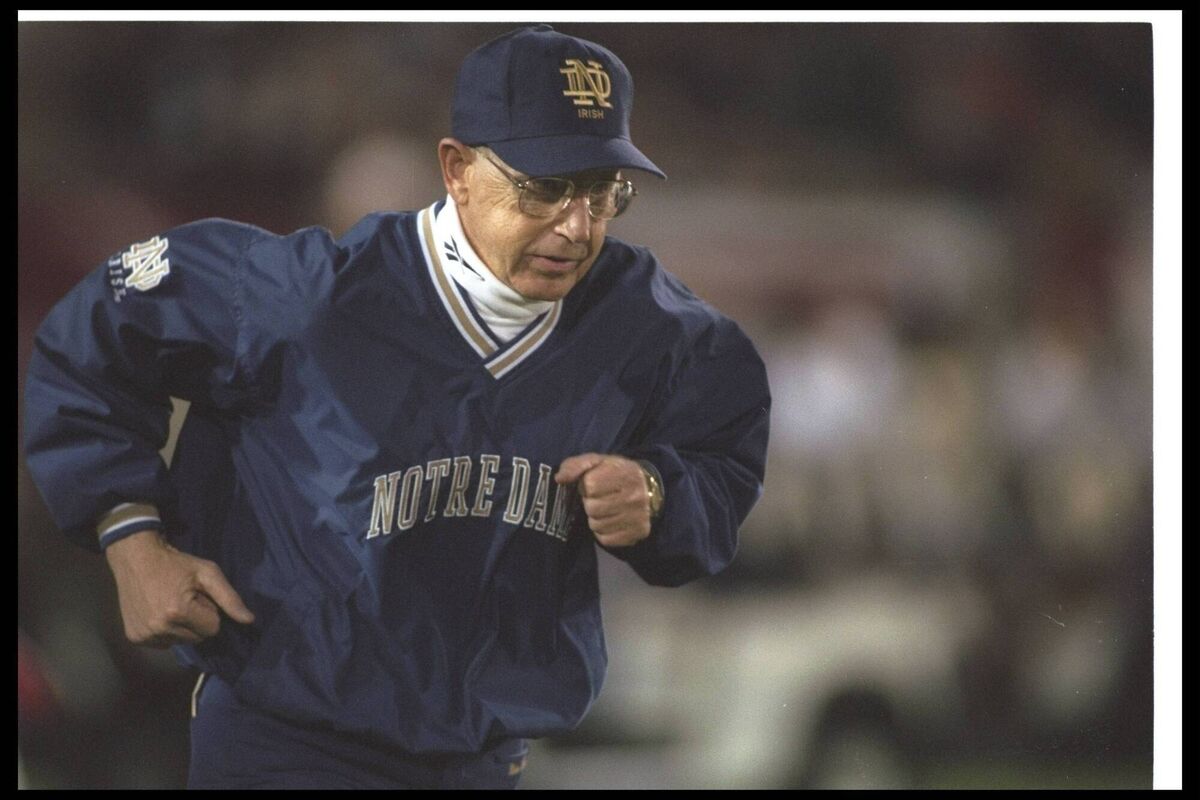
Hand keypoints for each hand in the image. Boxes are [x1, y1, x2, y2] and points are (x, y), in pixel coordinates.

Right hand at [104, 530, 253, 647]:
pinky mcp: (135, 638)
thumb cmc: (176, 563)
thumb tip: (249, 620)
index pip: (213, 629)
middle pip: (197, 638)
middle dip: (197, 621)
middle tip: (185, 599)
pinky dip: (166, 632)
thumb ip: (230, 598)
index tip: (198, 596)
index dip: (210, 611)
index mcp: (178, 611)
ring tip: (171, 604)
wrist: (135, 558)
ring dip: (182, 627)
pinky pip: (164, 644)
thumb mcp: (207, 572)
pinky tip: (159, 612)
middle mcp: (160, 628)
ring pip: (181, 642)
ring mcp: (144, 635)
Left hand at [555, 453, 653, 547]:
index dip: (586, 485)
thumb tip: (559, 478)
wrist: (649, 490)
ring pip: (597, 525)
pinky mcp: (637, 533)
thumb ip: (576, 465)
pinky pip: (605, 539)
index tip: (593, 484)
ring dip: (595, 518)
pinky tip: (611, 521)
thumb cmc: (616, 474)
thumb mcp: (597, 462)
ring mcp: (638, 517)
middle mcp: (635, 496)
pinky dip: (603, 532)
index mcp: (625, 474)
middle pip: (592, 508)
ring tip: (605, 509)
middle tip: (599, 498)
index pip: (591, 485)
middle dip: (590, 503)